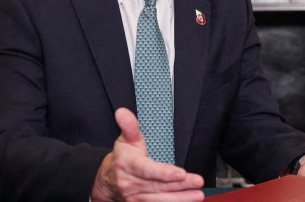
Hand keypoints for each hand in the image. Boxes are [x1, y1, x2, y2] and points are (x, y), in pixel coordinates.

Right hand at [90, 108, 204, 201]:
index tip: (181, 173)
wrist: (106, 180)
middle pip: (158, 186)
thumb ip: (129, 126)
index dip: (164, 173)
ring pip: (159, 200)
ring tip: (198, 195)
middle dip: (181, 185)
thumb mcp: (125, 139)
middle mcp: (130, 183)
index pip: (147, 170)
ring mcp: (134, 197)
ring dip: (180, 199)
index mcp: (128, 165)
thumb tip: (122, 112)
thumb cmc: (122, 157)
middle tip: (198, 182)